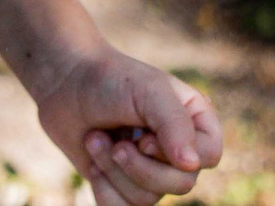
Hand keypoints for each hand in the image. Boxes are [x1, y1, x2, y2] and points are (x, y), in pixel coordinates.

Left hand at [34, 45, 223, 205]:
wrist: (65, 84)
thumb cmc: (110, 80)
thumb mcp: (148, 91)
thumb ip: (175, 124)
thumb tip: (191, 165)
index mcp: (194, 121)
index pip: (209, 155)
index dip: (179, 154)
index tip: (144, 137)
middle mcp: (177, 149)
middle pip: (181, 184)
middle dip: (140, 167)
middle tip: (116, 144)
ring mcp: (151, 170)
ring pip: (148, 198)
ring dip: (114, 170)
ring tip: (95, 139)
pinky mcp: (124, 187)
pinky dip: (103, 188)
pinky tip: (93, 160)